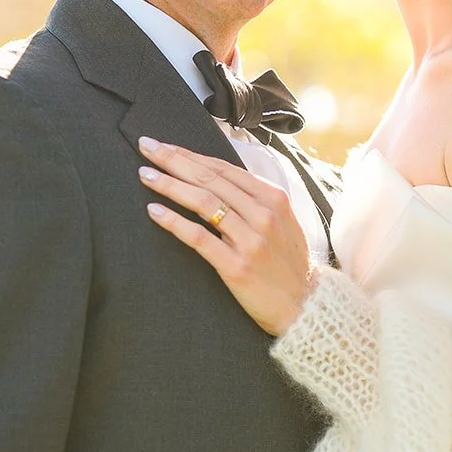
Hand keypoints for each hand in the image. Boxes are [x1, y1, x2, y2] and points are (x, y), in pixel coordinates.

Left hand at [137, 139, 315, 335]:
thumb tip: (217, 176)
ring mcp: (251, 241)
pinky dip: (174, 222)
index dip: (190, 154)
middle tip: (147, 148)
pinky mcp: (237, 267)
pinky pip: (199, 238)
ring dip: (170, 185)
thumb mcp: (282, 221)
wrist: (305, 306)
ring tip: (145, 176)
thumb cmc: (288, 264)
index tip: (164, 146)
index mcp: (273, 198)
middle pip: (209, 179)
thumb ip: (254, 199)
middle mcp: (263, 215)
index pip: (223, 168)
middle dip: (174, 160)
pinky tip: (154, 211)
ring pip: (203, 202)